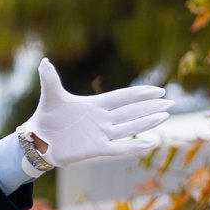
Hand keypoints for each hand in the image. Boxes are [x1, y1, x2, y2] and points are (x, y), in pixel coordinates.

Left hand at [16, 59, 172, 174]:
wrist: (39, 140)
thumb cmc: (46, 117)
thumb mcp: (50, 96)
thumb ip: (50, 79)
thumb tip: (43, 60)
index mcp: (95, 105)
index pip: (122, 97)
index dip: (140, 93)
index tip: (158, 89)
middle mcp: (102, 119)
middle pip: (131, 111)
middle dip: (150, 107)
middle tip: (170, 102)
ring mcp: (101, 134)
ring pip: (130, 127)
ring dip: (147, 122)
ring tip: (165, 116)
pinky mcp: (97, 149)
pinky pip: (121, 148)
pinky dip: (136, 146)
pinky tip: (152, 142)